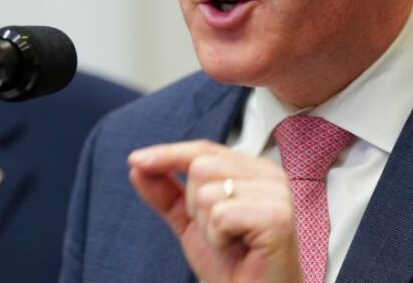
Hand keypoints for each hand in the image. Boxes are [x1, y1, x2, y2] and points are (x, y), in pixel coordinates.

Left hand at [128, 140, 301, 282]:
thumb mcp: (190, 222)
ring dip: (207, 226)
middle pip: (201, 166)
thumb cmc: (232, 263)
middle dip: (195, 206)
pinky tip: (238, 248)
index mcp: (251, 169)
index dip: (169, 154)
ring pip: (207, 191)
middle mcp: (268, 175)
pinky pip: (221, 215)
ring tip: (230, 241)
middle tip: (219, 232)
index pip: (203, 149)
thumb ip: (166, 192)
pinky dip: (218, 237)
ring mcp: (276, 194)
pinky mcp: (276, 217)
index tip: (136, 160)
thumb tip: (138, 166)